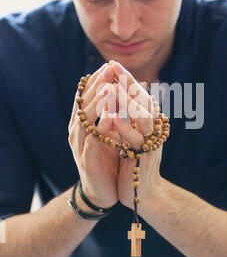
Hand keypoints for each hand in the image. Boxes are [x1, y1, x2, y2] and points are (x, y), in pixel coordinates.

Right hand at [68, 63, 119, 208]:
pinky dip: (102, 128)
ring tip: (109, 87)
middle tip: (109, 68)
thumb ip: (110, 114)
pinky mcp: (88, 160)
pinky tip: (111, 118)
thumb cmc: (106, 159)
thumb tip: (118, 90)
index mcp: (82, 123)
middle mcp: (77, 131)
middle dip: (97, 85)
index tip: (109, 64)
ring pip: (86, 119)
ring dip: (98, 103)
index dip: (98, 80)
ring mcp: (81, 146)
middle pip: (84, 103)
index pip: (87, 96)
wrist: (101, 192)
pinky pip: (94, 141)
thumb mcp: (108, 133)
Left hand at [109, 62, 163, 209]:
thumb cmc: (135, 163)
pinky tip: (112, 117)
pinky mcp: (143, 157)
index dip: (127, 79)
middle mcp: (153, 129)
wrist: (144, 194)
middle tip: (115, 67)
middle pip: (144, 100)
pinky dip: (123, 127)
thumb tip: (122, 93)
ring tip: (114, 87)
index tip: (113, 64)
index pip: (139, 95)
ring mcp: (150, 142)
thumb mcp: (131, 136)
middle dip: (128, 83)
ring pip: (142, 117)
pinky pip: (134, 140)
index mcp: (149, 123)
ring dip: (128, 101)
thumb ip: (130, 117)